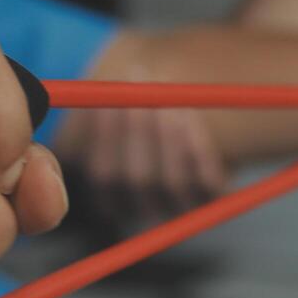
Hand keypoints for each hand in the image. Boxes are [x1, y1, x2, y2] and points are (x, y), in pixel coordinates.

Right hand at [56, 105, 226, 227]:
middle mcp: (141, 211)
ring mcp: (178, 208)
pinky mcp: (211, 200)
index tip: (110, 96)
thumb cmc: (133, 118)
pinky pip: (207, 180)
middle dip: (140, 129)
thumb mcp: (110, 112)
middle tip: (142, 86)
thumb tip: (86, 88)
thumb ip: (97, 103)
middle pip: (137, 179)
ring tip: (166, 91)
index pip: (102, 175)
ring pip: (173, 180)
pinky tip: (187, 112)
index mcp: (107, 197)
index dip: (106, 135)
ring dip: (169, 131)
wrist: (177, 133)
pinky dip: (198, 145)